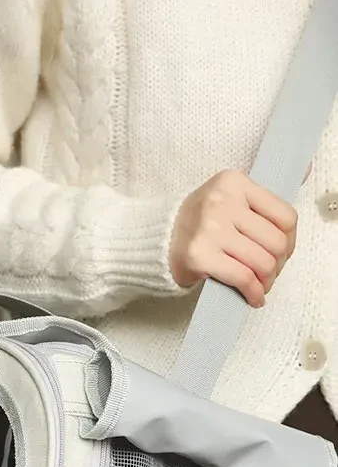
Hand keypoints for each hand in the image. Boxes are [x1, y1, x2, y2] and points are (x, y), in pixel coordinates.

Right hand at [168, 168, 305, 307]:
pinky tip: (251, 297)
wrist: (156, 241)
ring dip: (266, 281)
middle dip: (277, 265)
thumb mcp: (229, 197)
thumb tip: (309, 169)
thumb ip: (264, 196)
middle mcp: (222, 202)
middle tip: (268, 273)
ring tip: (258, 285)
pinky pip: (243, 278)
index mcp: (233, 182)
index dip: (289, 241)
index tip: (280, 253)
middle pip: (276, 242)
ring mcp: (210, 229)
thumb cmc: (198, 223)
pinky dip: (253, 293)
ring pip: (262, 262)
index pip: (285, 216)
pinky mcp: (200, 256)